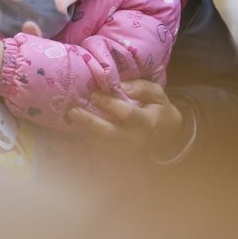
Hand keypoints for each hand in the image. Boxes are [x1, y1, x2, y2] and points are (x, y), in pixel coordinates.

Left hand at [65, 79, 184, 154]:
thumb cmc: (160, 110)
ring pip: (102, 142)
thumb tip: (120, 85)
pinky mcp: (118, 153)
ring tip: (70, 117)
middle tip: (73, 111)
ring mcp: (126, 149)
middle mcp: (135, 138)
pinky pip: (100, 146)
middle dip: (90, 122)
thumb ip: (140, 88)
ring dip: (85, 130)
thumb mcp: (157, 94)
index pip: (127, 114)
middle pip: (110, 133)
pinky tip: (75, 125)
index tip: (94, 93)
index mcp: (147, 122)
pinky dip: (87, 135)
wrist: (167, 136)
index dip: (110, 104)